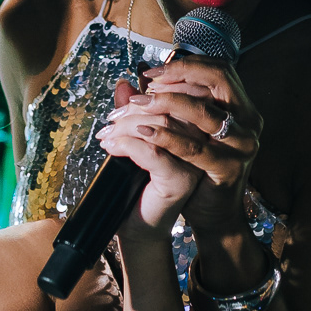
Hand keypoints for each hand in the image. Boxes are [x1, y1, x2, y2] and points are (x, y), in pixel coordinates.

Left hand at [95, 83, 206, 240]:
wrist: (140, 226)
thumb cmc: (140, 184)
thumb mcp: (137, 140)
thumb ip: (134, 112)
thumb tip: (124, 84)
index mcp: (198, 127)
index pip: (185, 93)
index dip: (154, 88)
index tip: (128, 98)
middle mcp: (204, 143)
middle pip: (171, 107)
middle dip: (134, 108)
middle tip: (110, 120)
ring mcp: (195, 163)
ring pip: (162, 126)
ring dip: (126, 126)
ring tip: (106, 135)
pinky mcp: (181, 180)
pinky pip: (153, 152)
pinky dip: (127, 145)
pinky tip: (113, 147)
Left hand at [119, 57, 263, 237]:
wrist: (213, 215)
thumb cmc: (197, 170)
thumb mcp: (183, 131)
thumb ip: (163, 104)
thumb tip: (133, 76)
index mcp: (240, 107)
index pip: (217, 70)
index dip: (185, 64)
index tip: (151, 72)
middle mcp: (248, 122)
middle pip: (217, 80)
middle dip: (177, 76)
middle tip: (145, 84)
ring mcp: (241, 146)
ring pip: (203, 112)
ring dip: (165, 103)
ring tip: (135, 105)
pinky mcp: (228, 169)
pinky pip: (194, 148)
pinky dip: (166, 137)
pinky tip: (143, 132)